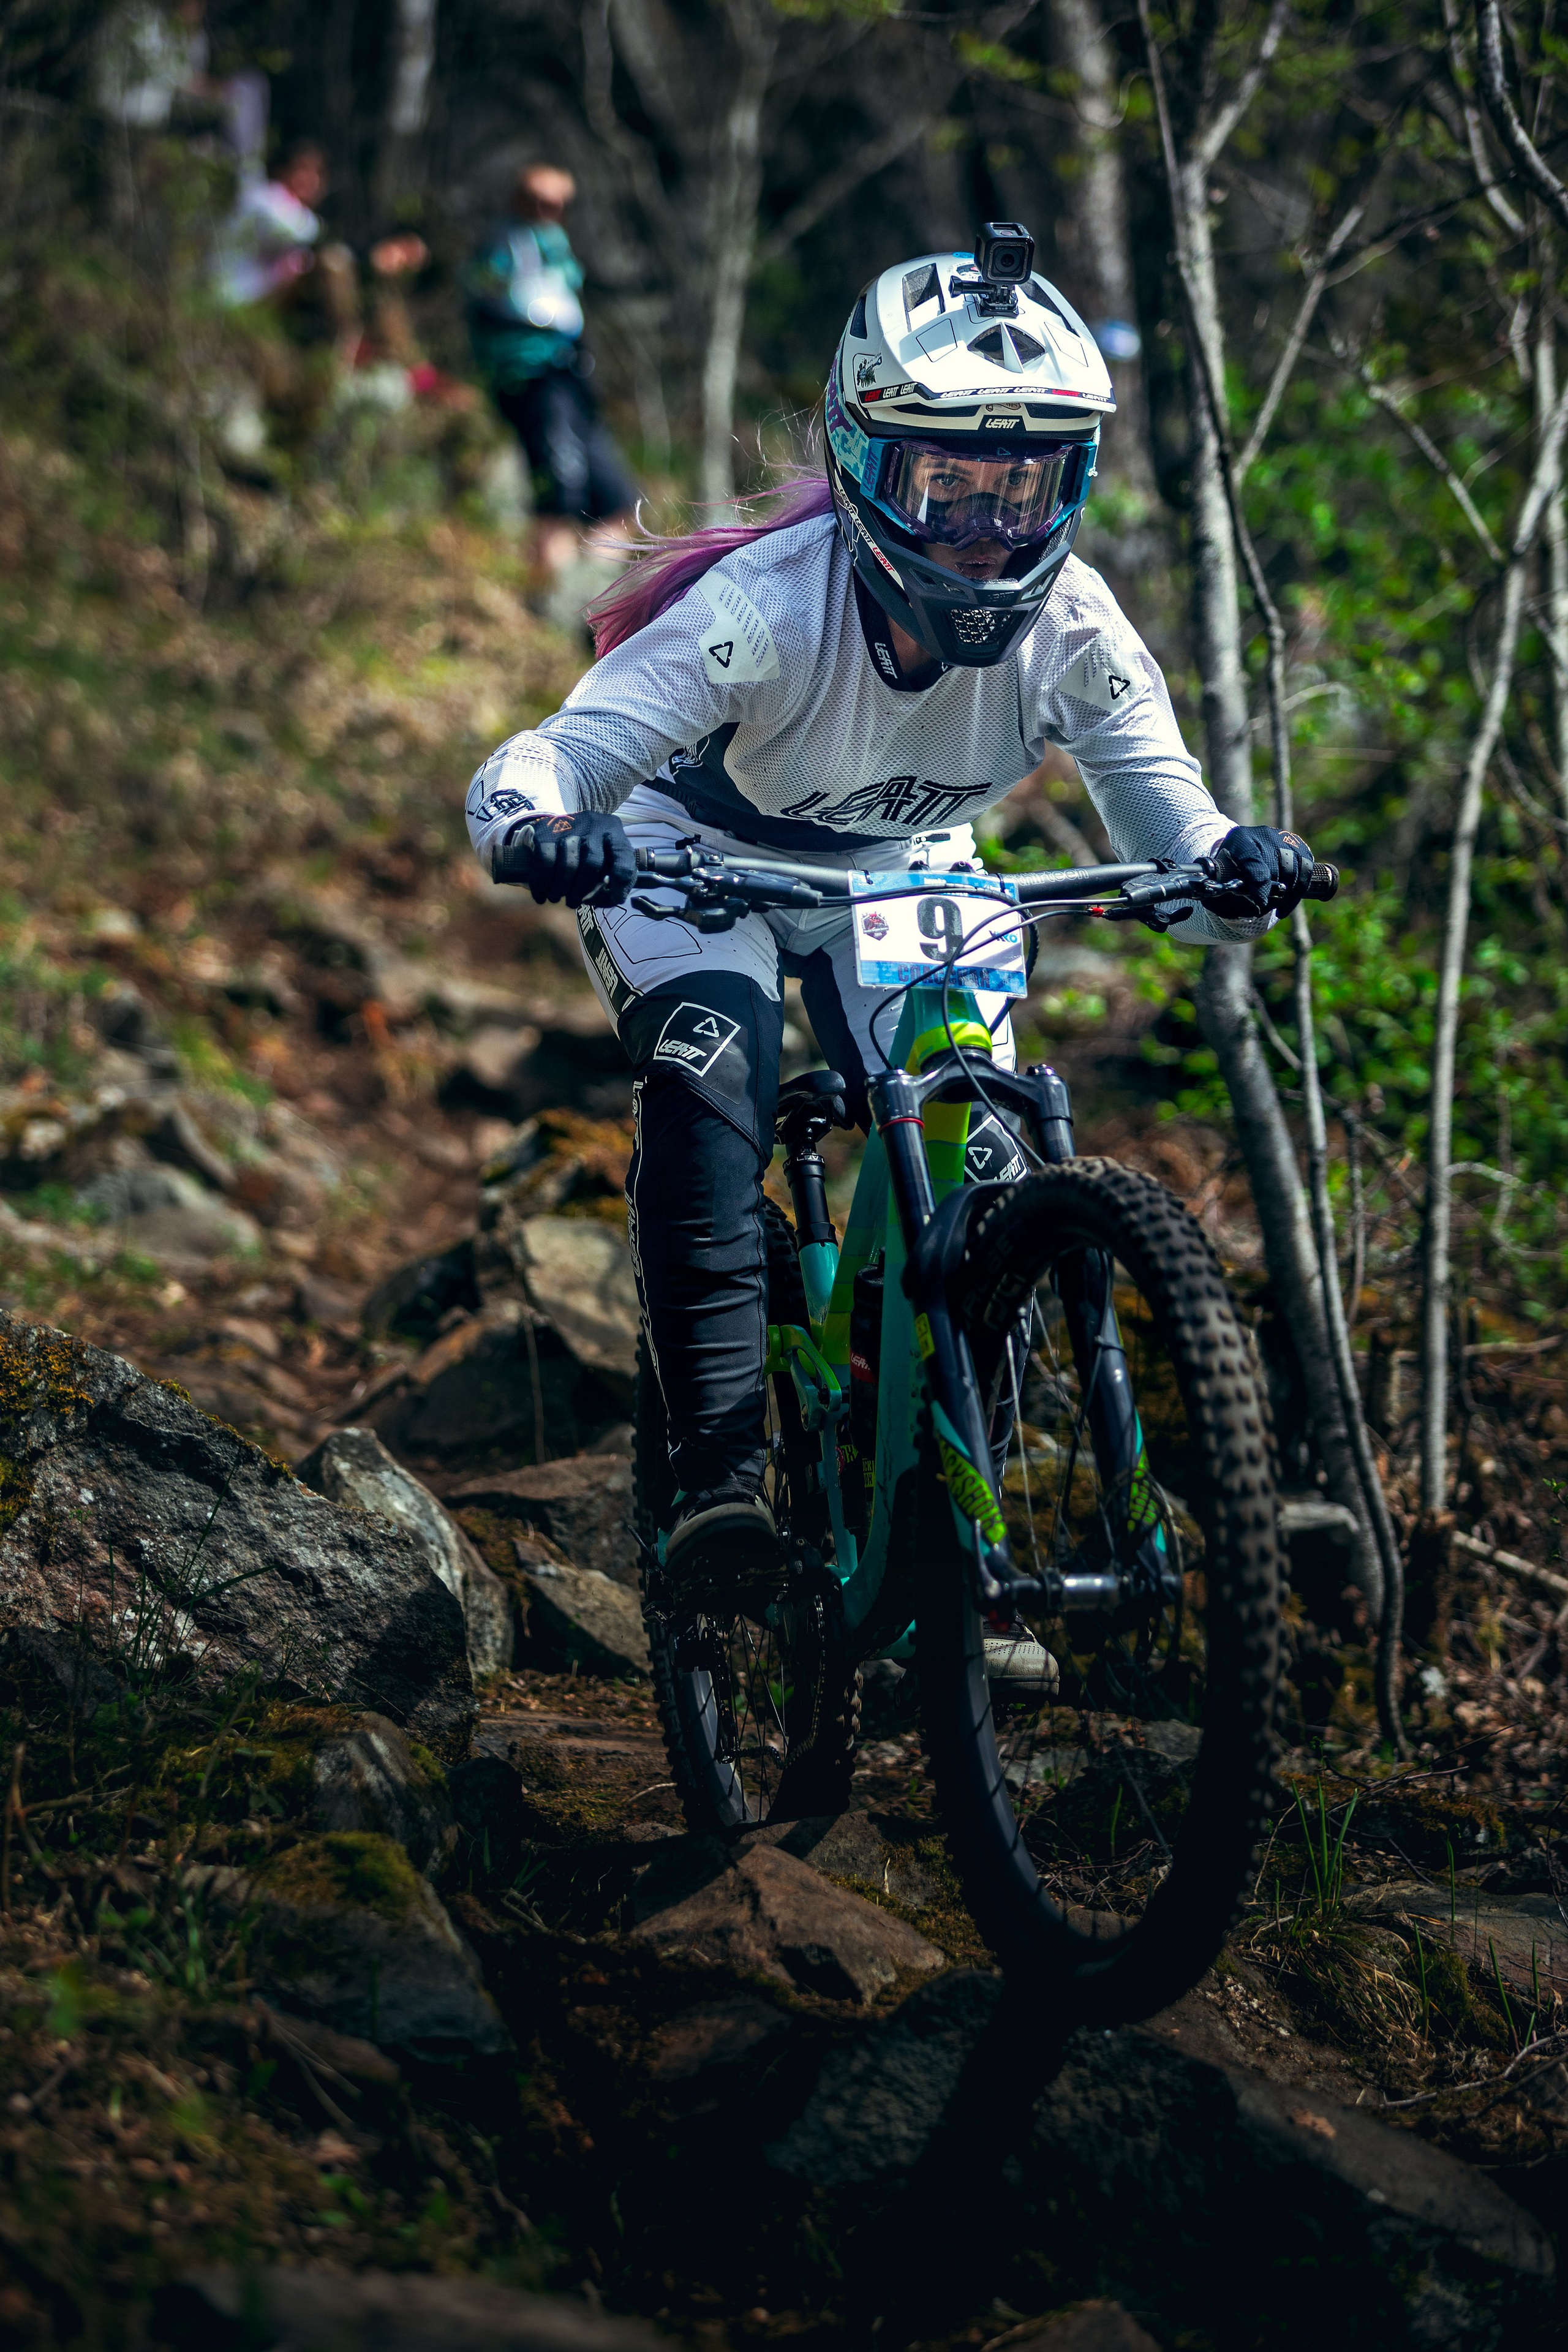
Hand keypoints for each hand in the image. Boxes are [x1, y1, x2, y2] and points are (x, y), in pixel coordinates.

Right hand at [491, 811, 633, 908]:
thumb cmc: (590, 849)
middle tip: (574, 903)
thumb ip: (615, 878)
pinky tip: (541, 895)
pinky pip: (545, 862)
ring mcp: (570, 826)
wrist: (560, 825)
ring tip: (556, 898)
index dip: (620, 887)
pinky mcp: (547, 831)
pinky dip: (542, 883)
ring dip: (561, 889)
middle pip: (592, 865)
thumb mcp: (609, 857)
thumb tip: (611, 898)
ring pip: (568, 865)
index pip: (623, 863)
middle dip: (582, 890)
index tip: (613, 899)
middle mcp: (595, 825)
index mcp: (614, 832)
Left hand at [1206, 825, 1314, 918]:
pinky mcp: (1299, 846)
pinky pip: (1306, 870)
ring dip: (1287, 894)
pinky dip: (1299, 891)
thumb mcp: (1217, 876)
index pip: (1254, 862)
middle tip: (1264, 908)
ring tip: (1277, 909)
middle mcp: (1264, 834)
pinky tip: (1286, 905)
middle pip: (1276, 867)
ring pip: (1294, 869)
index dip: (1259, 885)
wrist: (1241, 850)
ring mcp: (1284, 838)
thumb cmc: (1228, 868)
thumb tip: (1235, 909)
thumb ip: (1219, 892)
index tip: (1260, 903)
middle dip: (1272, 892)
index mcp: (1240, 839)